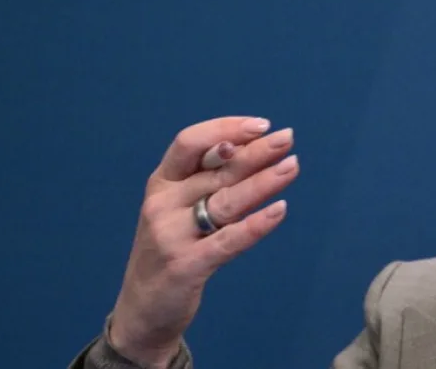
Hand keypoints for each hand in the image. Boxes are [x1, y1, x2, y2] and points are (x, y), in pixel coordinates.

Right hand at [106, 116, 299, 367]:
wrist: (142, 310)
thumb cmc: (171, 247)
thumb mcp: (178, 206)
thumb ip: (205, 178)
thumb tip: (245, 146)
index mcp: (160, 183)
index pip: (189, 143)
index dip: (224, 128)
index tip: (261, 125)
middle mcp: (162, 204)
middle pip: (216, 170)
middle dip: (255, 152)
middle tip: (288, 138)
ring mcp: (171, 235)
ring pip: (226, 201)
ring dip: (263, 181)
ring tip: (293, 165)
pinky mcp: (186, 266)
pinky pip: (228, 240)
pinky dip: (256, 225)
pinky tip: (280, 210)